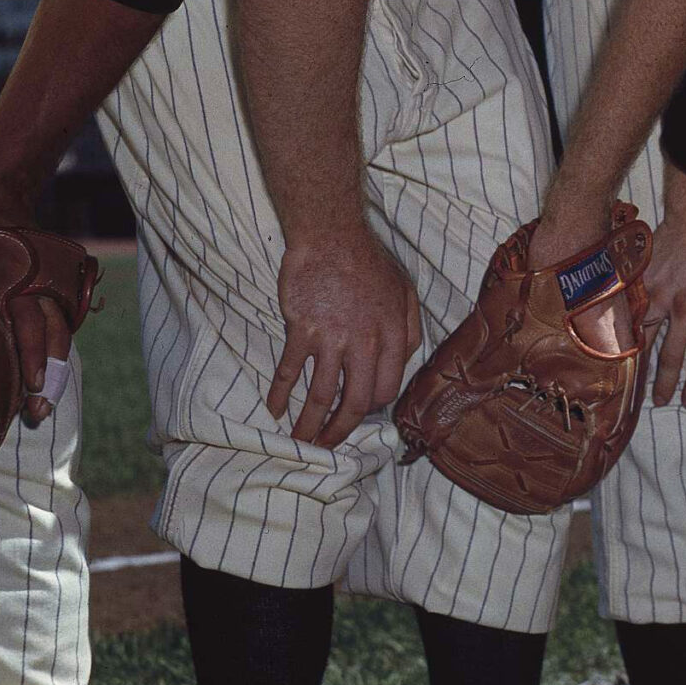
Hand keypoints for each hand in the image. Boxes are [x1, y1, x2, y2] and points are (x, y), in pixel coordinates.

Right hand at [266, 228, 420, 447]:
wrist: (332, 238)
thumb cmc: (369, 263)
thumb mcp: (405, 293)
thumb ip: (410, 330)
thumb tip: (406, 361)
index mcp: (394, 336)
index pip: (386, 390)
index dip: (373, 408)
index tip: (359, 414)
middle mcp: (366, 343)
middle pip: (355, 402)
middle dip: (341, 431)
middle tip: (327, 446)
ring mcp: (332, 339)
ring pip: (320, 395)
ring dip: (309, 424)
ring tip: (300, 441)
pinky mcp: (302, 331)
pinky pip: (290, 371)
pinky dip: (279, 394)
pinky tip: (274, 409)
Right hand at [635, 169, 685, 409]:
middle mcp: (685, 309)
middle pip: (669, 359)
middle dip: (664, 386)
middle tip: (660, 402)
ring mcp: (661, 294)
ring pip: (643, 338)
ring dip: (639, 362)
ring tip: (635, 380)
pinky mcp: (643, 280)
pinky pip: (630, 312)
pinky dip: (624, 331)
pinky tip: (620, 347)